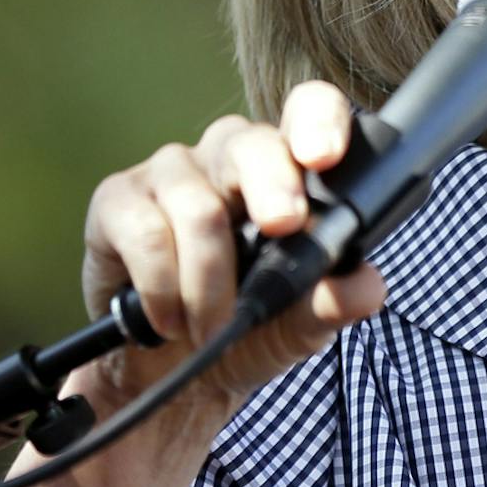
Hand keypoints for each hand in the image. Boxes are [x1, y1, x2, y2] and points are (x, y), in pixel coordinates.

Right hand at [75, 82, 386, 418]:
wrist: (175, 375)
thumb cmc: (247, 328)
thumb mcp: (298, 326)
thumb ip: (333, 302)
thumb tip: (368, 285)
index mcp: (286, 168)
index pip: (308, 111)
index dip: (318, 121)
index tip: (324, 157)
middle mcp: (229, 156)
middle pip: (250, 144)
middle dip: (273, 187)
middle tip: (283, 228)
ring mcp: (172, 173)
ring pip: (198, 206)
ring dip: (209, 284)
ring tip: (211, 326)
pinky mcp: (118, 199)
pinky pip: (145, 232)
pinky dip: (162, 288)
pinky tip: (168, 319)